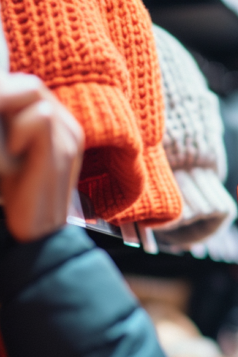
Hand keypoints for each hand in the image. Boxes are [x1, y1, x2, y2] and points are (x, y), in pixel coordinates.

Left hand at [0, 73, 83, 241]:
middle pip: (31, 85)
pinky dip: (17, 130)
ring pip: (32, 92)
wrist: (36, 230)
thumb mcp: (12, 150)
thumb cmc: (18, 192)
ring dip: (5, 113)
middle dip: (1, 98)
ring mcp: (70, 138)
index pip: (28, 87)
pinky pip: (40, 116)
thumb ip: (11, 123)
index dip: (3, 93)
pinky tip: (14, 153)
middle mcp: (68, 128)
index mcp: (58, 126)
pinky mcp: (64, 150)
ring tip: (6, 147)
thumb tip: (0, 93)